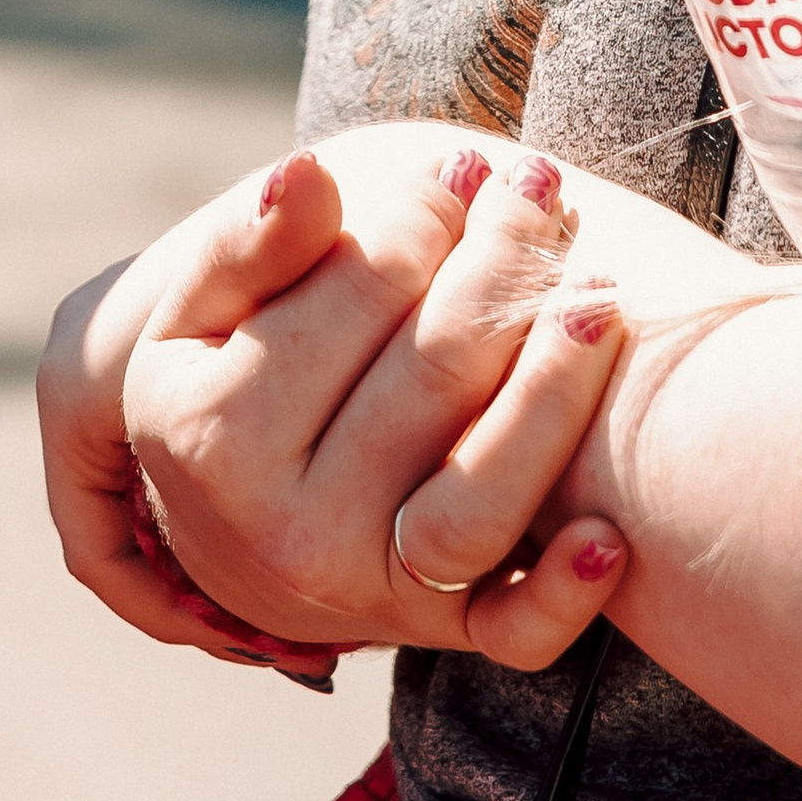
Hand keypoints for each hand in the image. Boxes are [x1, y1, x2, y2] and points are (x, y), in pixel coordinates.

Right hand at [126, 141, 627, 668]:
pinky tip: (608, 535)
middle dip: (502, 263)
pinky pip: (511, 632)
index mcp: (215, 436)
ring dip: (557, 388)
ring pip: (482, 497)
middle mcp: (289, 529)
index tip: (463, 168)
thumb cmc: (227, 381)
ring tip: (598, 294)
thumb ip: (246, 241)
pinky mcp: (437, 632)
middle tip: (542, 188)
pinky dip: (563, 594)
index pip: (356, 294)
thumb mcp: (193, 312)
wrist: (240, 529)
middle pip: (433, 373)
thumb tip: (308, 174)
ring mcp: (367, 591)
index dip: (422, 215)